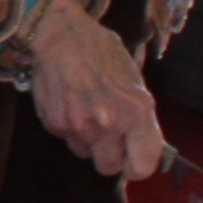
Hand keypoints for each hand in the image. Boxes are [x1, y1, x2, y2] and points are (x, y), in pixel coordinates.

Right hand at [23, 0, 164, 181]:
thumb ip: (139, 115)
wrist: (61, 35)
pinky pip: (66, 137)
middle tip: (104, 135)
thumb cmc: (101, 51)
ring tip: (84, 110)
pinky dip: (67, 126)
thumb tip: (146, 144)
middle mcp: (111, 124)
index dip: (135, 165)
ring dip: (85, 139)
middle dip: (106, 155)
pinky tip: (68, 102)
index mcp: (138, 113)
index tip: (130, 158)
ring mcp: (81, 126)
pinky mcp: (56, 123)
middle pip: (108, 167)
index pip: (143, 167)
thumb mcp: (134, 80)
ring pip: (84, 153)